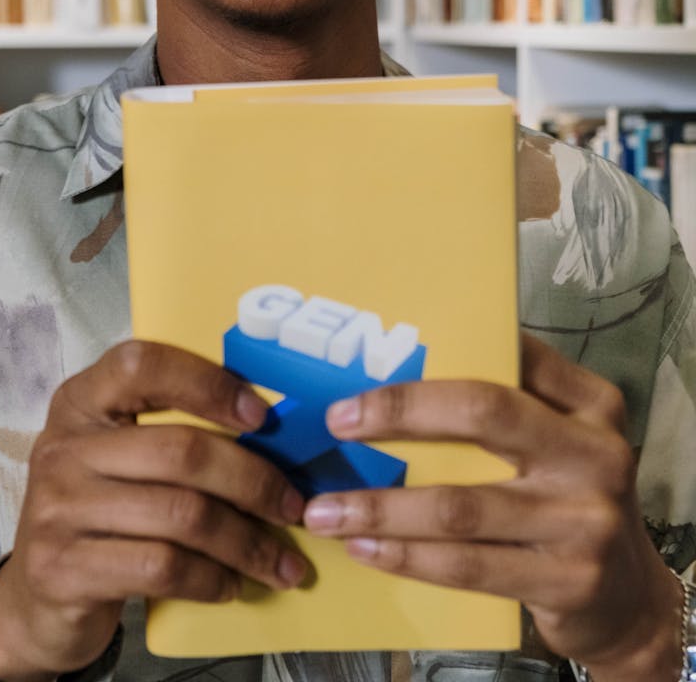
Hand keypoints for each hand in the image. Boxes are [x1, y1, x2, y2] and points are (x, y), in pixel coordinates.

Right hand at [0, 340, 306, 681]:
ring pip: (182, 515)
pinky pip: (163, 567)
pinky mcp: (64, 569)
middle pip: (182, 450)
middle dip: (253, 482)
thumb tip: (274, 434)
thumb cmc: (102, 512)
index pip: (144, 364)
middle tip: (293, 507)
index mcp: (82, 400)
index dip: (208, 383)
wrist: (37, 599)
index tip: (261, 415)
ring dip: (246, 542)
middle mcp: (63, 446)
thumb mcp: (120, 456)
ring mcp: (58, 508)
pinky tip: (232, 584)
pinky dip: (212, 578)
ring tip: (280, 561)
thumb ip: (171, 432)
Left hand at [303, 333, 681, 681]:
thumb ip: (508, 406)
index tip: (371, 362)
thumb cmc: (569, 499)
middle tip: (338, 421)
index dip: (440, 353)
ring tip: (325, 510)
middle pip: (483, 412)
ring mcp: (584, 520)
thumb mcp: (560, 441)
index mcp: (591, 403)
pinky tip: (365, 549)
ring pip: (459, 505)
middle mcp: (595, 453)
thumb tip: (401, 367)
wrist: (628, 599)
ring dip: (381, 508)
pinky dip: (406, 556)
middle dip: (399, 412)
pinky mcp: (565, 580)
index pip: (511, 357)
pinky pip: (466, 565)